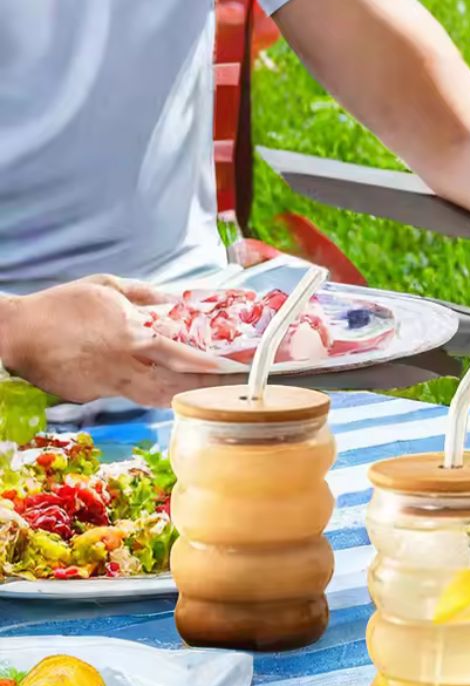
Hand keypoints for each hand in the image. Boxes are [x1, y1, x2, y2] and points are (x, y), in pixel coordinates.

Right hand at [0, 276, 220, 405]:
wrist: (17, 334)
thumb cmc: (61, 305)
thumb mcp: (107, 287)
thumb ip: (145, 296)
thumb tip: (175, 301)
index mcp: (129, 335)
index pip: (179, 355)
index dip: (208, 366)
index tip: (232, 368)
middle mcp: (125, 365)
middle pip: (176, 384)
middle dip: (206, 388)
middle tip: (230, 388)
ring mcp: (111, 385)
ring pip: (158, 398)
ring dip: (184, 396)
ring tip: (208, 393)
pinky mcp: (96, 396)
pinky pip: (132, 397)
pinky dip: (153, 395)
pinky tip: (168, 391)